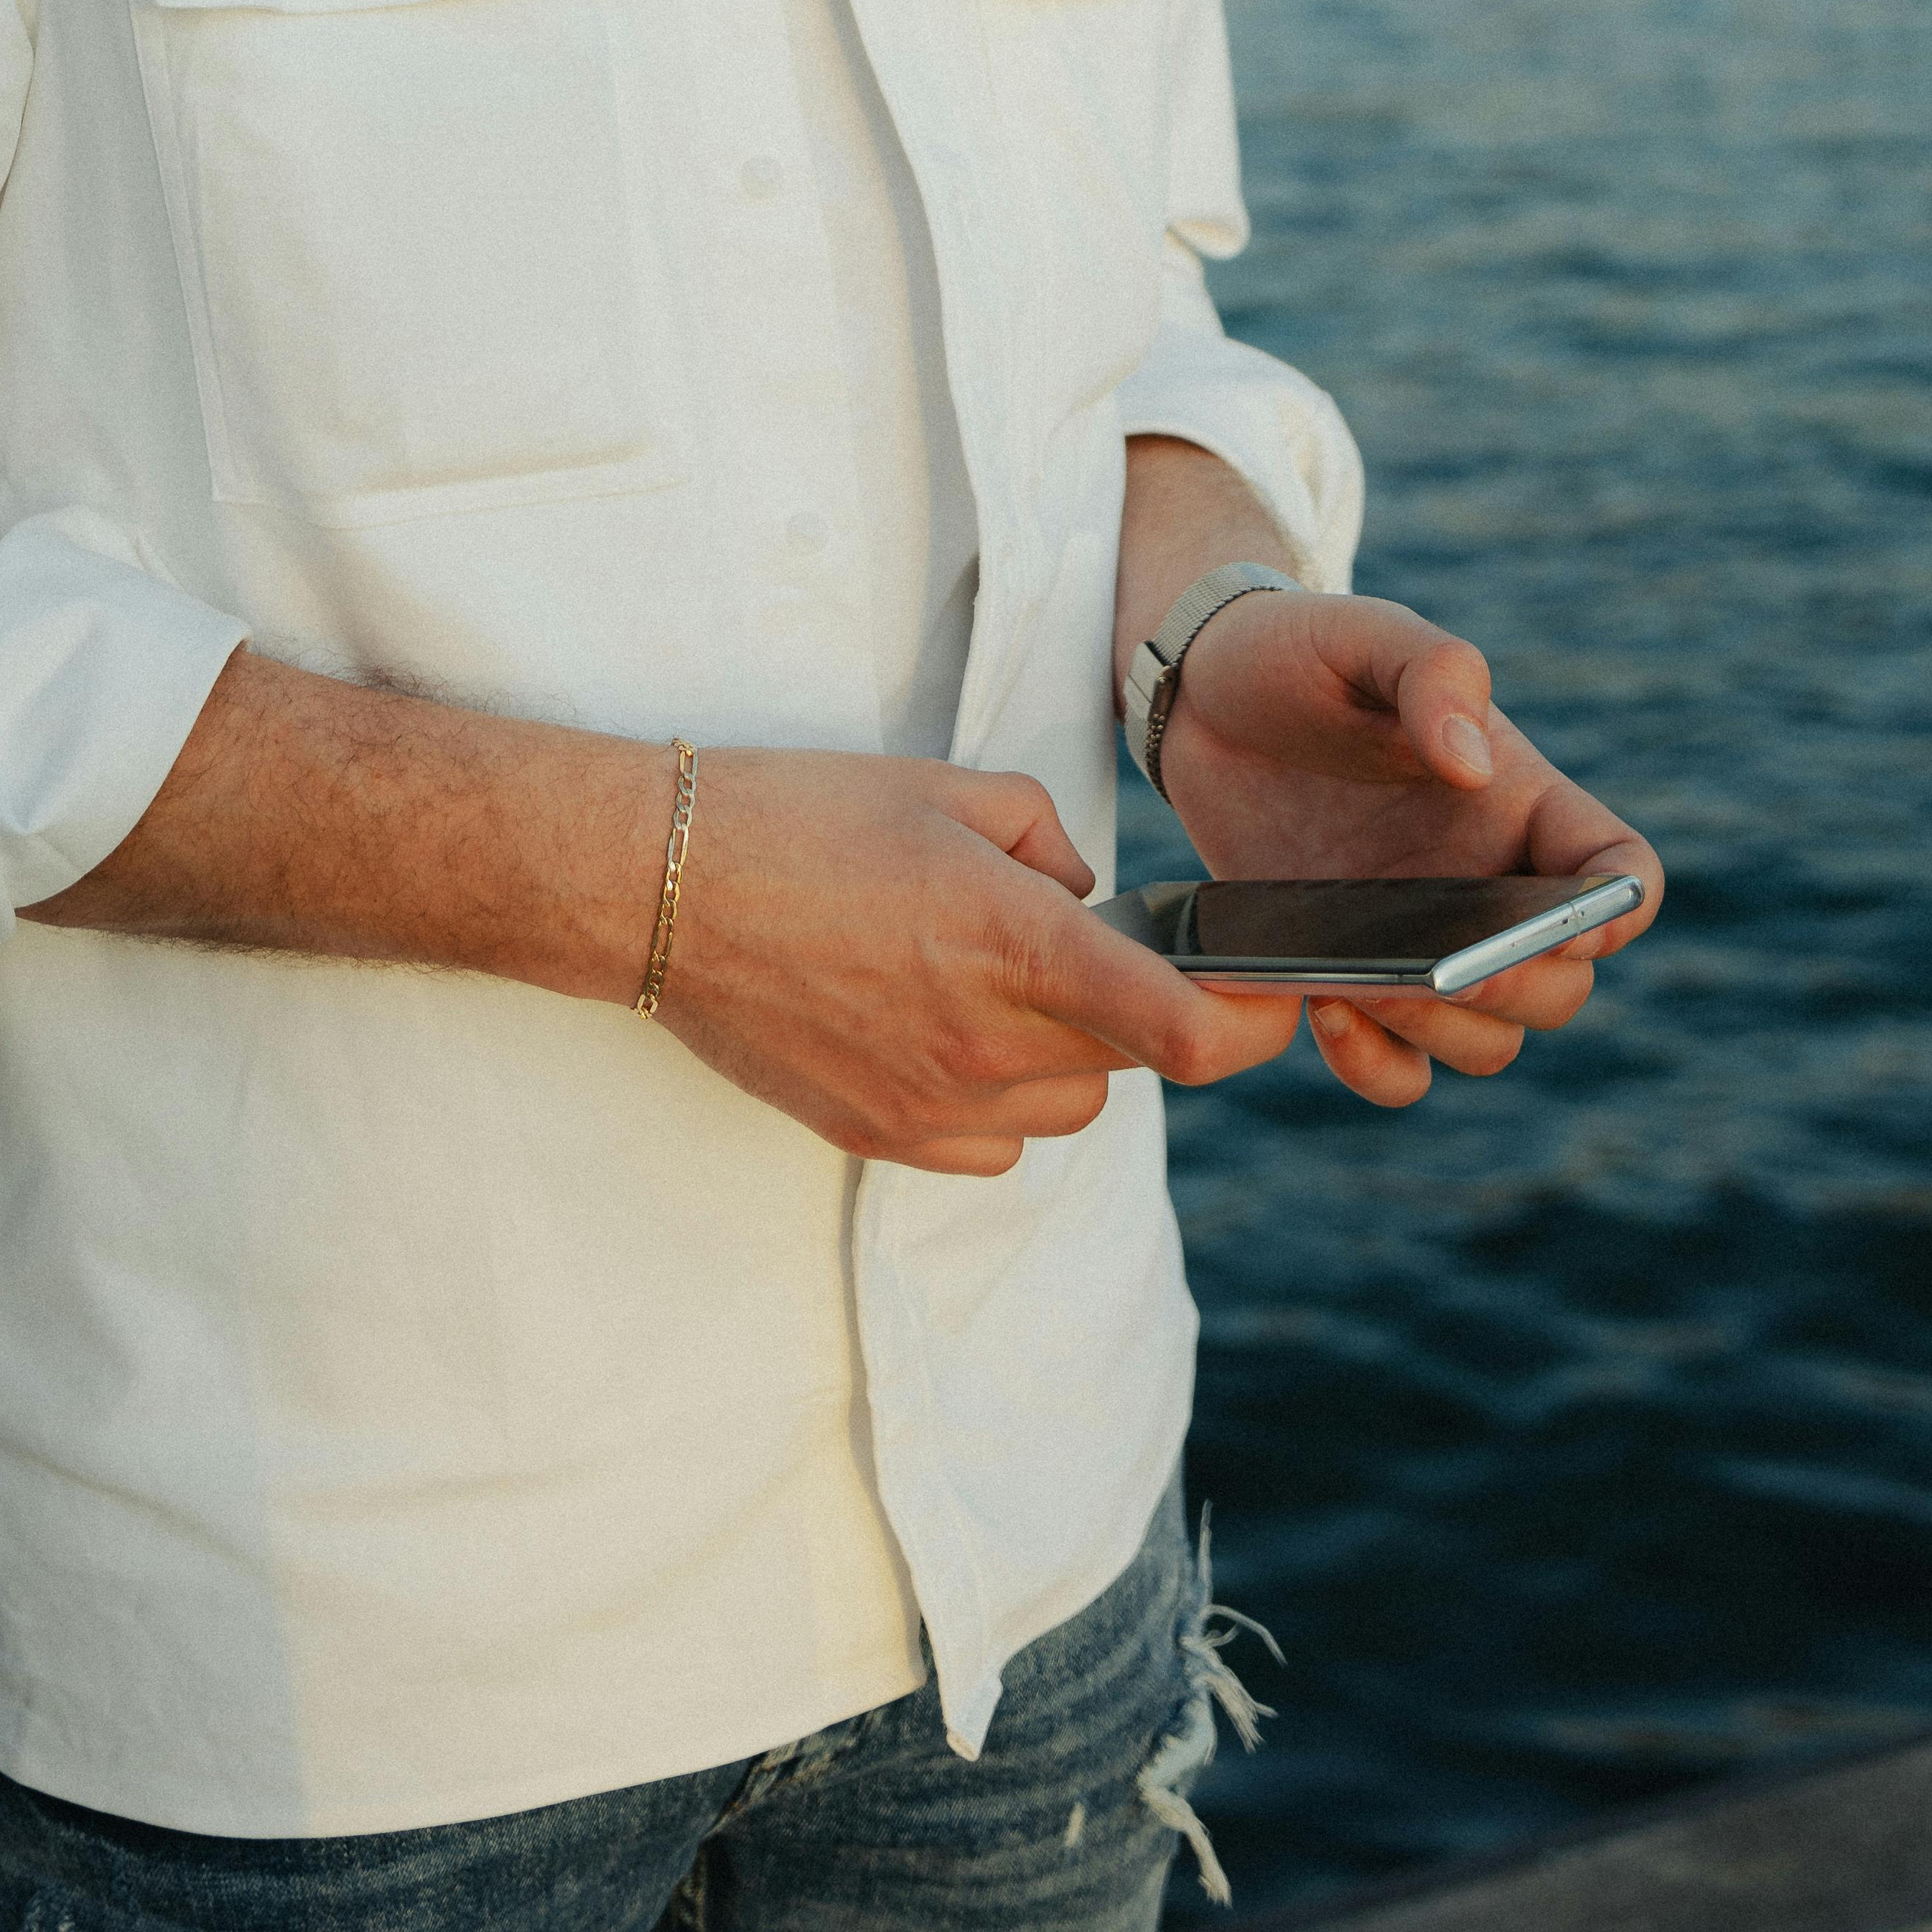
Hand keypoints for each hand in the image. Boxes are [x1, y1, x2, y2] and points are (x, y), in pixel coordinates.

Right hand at [657, 749, 1300, 1175]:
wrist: (659, 886)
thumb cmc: (798, 816)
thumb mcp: (944, 787)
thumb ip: (1046, 840)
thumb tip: (1085, 896)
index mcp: (1013, 943)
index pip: (1183, 1031)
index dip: (1253, 1025)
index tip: (1272, 998)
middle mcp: (984, 1041)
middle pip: (1132, 1065)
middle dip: (1139, 1012)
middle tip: (1087, 950)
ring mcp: (931, 1104)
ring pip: (1069, 1110)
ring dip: (1069, 1058)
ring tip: (996, 984)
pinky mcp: (879, 1137)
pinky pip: (994, 1144)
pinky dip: (1001, 1100)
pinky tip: (944, 1031)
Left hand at [1159, 589, 1660, 1112]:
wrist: (1197, 696)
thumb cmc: (1295, 652)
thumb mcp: (1361, 633)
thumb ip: (1430, 672)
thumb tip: (1474, 768)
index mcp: (1521, 802)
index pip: (1620, 873)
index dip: (1619, 909)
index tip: (1573, 919)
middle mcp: (1487, 887)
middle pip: (1561, 987)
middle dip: (1520, 989)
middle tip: (1446, 967)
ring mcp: (1423, 942)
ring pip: (1488, 1043)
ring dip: (1448, 1033)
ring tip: (1368, 986)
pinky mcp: (1353, 979)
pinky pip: (1398, 1069)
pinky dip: (1378, 1066)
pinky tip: (1327, 1012)